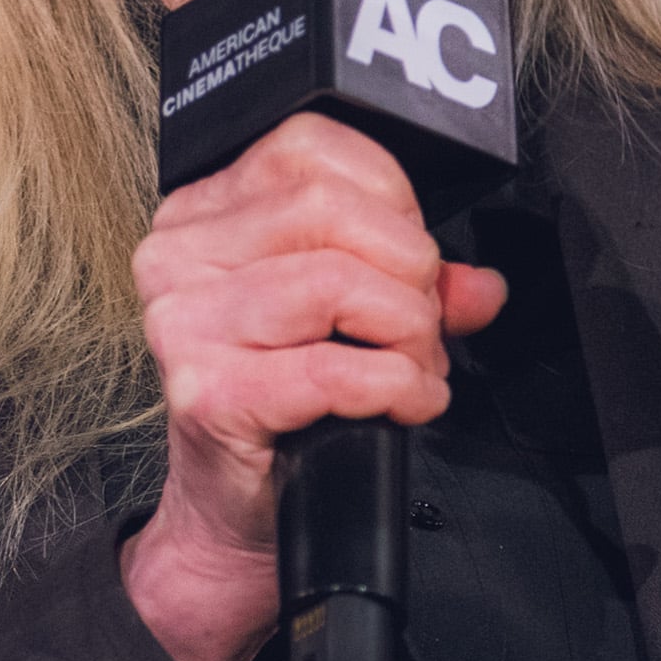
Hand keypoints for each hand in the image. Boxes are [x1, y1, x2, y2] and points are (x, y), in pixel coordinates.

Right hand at [118, 112, 505, 660]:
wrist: (233, 513)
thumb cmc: (284, 402)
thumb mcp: (351, 317)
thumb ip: (417, 282)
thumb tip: (481, 285)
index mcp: (203, 209)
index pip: (306, 147)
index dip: (388, 195)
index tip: (410, 254)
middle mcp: (179, 254)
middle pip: (328, 208)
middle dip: (406, 267)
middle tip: (421, 322)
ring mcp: (185, 322)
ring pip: (334, 281)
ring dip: (405, 330)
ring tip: (414, 365)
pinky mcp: (206, 393)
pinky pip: (331, 368)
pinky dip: (393, 385)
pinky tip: (405, 401)